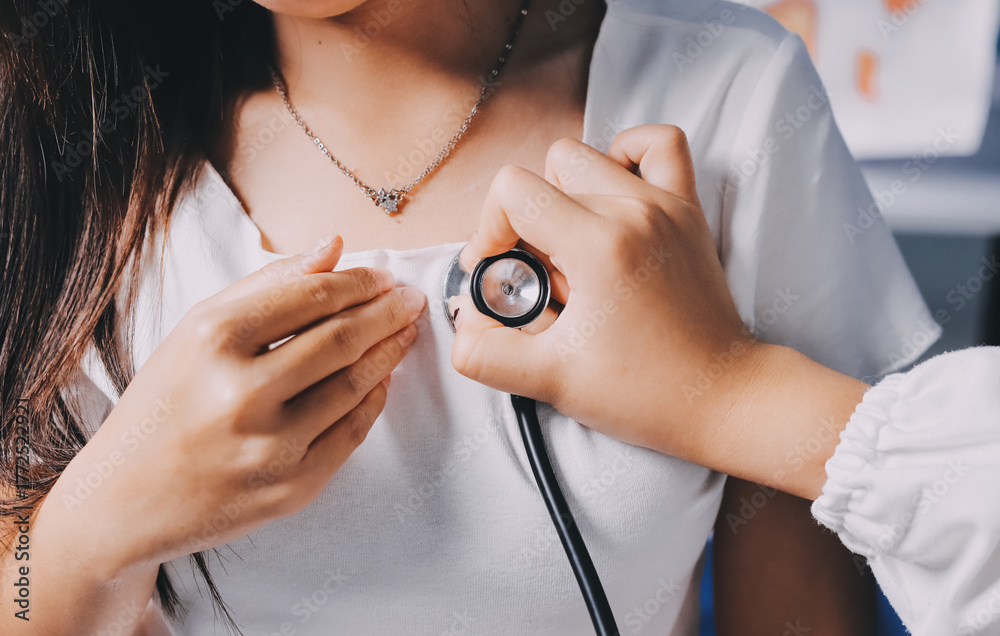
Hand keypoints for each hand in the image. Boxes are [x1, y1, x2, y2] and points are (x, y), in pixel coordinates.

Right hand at [44, 236, 426, 576]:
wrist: (126, 499)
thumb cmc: (163, 403)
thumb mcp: (198, 330)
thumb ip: (269, 285)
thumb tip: (334, 247)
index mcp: (213, 341)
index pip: (311, 297)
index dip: (359, 283)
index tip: (382, 277)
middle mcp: (242, 394)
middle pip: (341, 339)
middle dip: (386, 313)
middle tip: (410, 299)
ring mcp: (270, 447)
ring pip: (355, 385)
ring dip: (390, 352)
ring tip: (404, 332)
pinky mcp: (292, 488)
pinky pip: (353, 433)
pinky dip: (374, 399)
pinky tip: (382, 378)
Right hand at [449, 126, 762, 457]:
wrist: (722, 399)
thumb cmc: (648, 394)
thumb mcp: (550, 381)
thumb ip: (484, 353)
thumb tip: (463, 322)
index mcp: (599, 243)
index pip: (513, 190)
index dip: (489, 232)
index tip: (504, 277)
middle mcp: (635, 210)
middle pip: (546, 170)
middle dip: (528, 220)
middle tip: (544, 277)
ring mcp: (666, 206)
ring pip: (590, 155)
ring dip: (567, 195)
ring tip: (576, 248)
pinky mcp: (688, 213)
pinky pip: (659, 147)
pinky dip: (627, 158)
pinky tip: (612, 198)